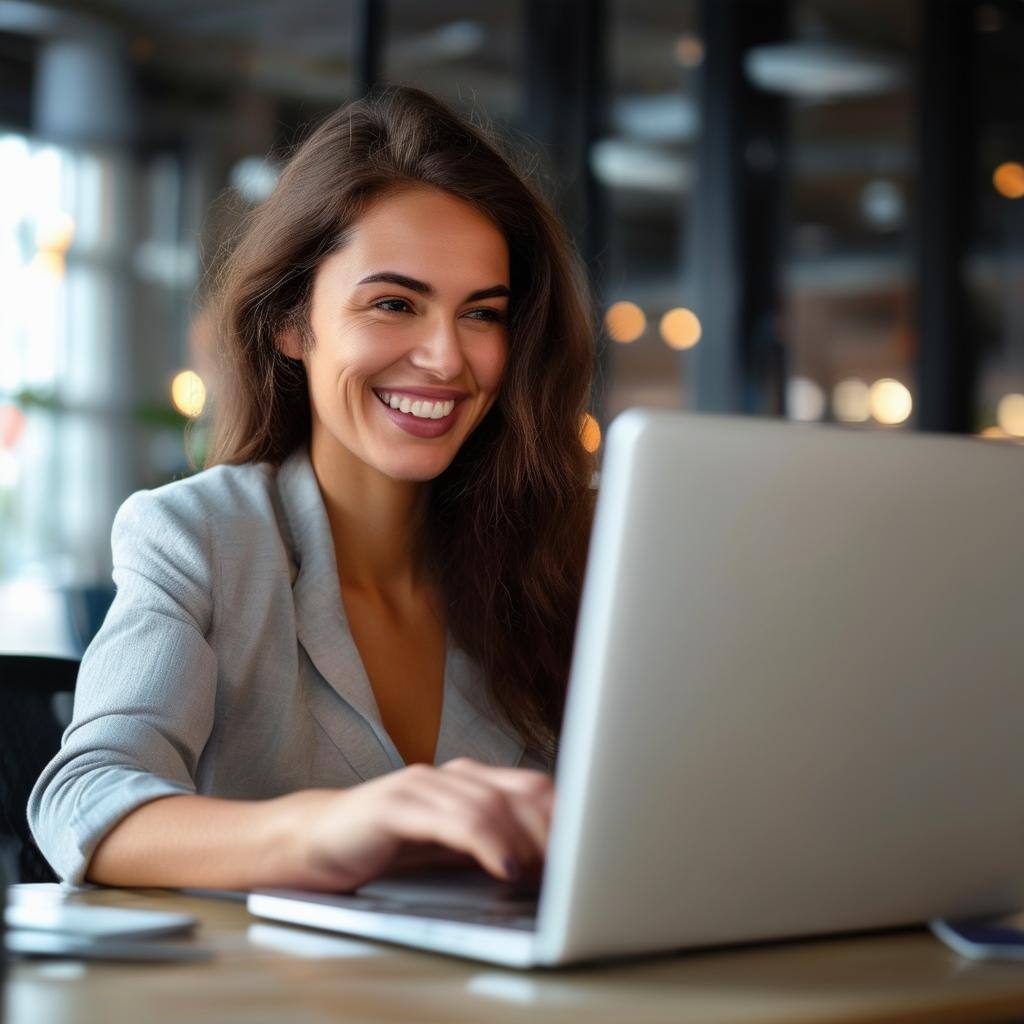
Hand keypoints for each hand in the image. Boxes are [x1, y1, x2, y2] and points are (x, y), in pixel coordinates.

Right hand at [276, 757, 553, 891]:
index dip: (569, 818)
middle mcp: (451, 775)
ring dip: (527, 842)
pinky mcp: (395, 803)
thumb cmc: (386, 848)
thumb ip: (493, 847)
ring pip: (493, 804)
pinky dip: (486, 842)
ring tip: (547, 874)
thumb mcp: (450, 850)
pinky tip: (505, 867)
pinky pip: (453, 819)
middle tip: (576, 869)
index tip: (592, 852)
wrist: (314, 841)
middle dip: (557, 831)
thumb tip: (552, 868)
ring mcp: (423, 785)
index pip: (535, 789)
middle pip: (524, 792)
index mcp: (470, 781)